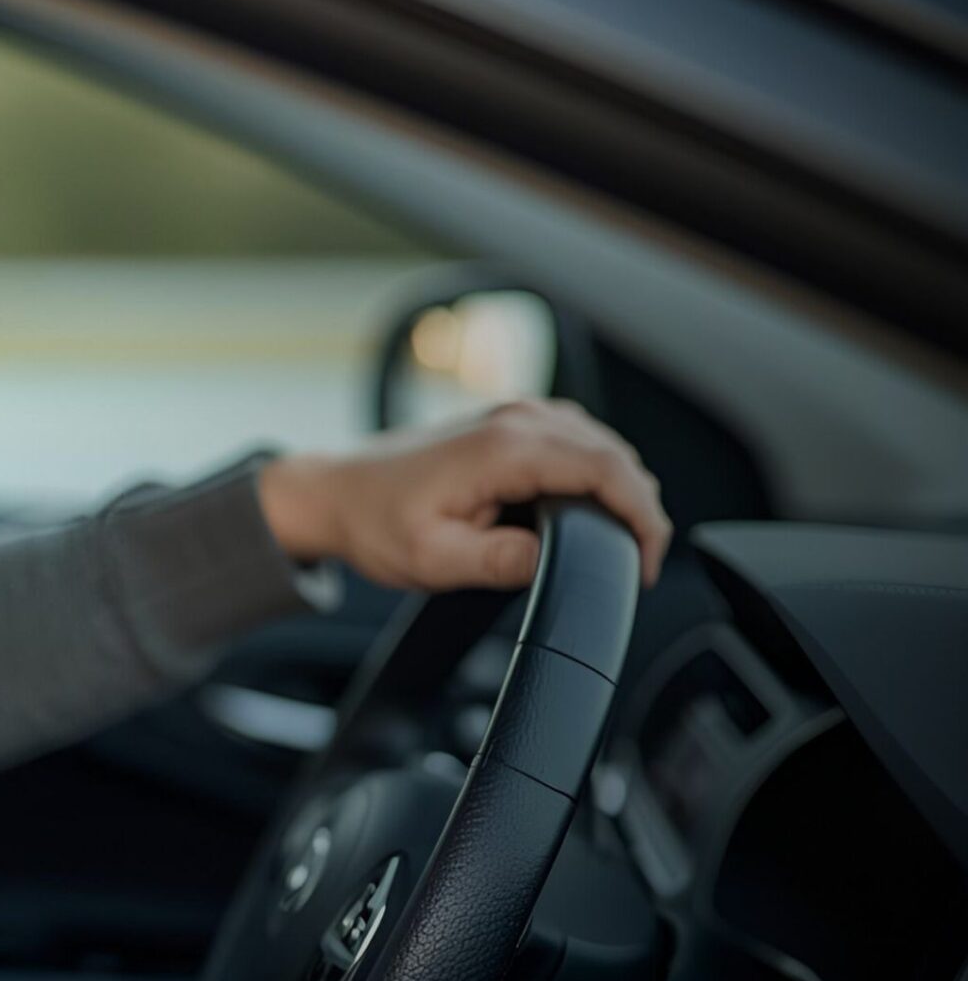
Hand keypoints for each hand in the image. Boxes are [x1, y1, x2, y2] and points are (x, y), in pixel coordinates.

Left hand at [258, 399, 672, 589]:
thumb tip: (551, 562)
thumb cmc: (374, 521)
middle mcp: (516, 419)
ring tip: (621, 544)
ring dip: (622, 490)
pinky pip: (576, 442)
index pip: (607, 470)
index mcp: (504, 448)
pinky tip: (592, 512)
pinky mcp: (509, 424)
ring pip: (601, 446)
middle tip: (637, 565)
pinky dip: (597, 475)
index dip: (641, 517)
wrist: (336, 493)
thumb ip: (499, 562)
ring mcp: (514, 415)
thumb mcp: (433, 559)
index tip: (644, 562)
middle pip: (615, 455)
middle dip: (640, 509)